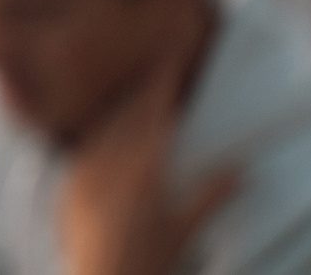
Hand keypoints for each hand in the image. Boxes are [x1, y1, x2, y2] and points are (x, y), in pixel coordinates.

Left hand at [59, 47, 235, 274]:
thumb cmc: (147, 260)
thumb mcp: (184, 229)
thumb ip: (211, 194)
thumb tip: (242, 170)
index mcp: (144, 167)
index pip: (154, 111)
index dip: (161, 81)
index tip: (168, 57)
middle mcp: (110, 161)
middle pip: (127, 110)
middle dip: (142, 84)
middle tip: (153, 61)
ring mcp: (85, 169)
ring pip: (103, 123)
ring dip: (120, 103)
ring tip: (133, 87)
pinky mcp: (68, 181)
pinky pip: (84, 144)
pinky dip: (98, 128)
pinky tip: (104, 125)